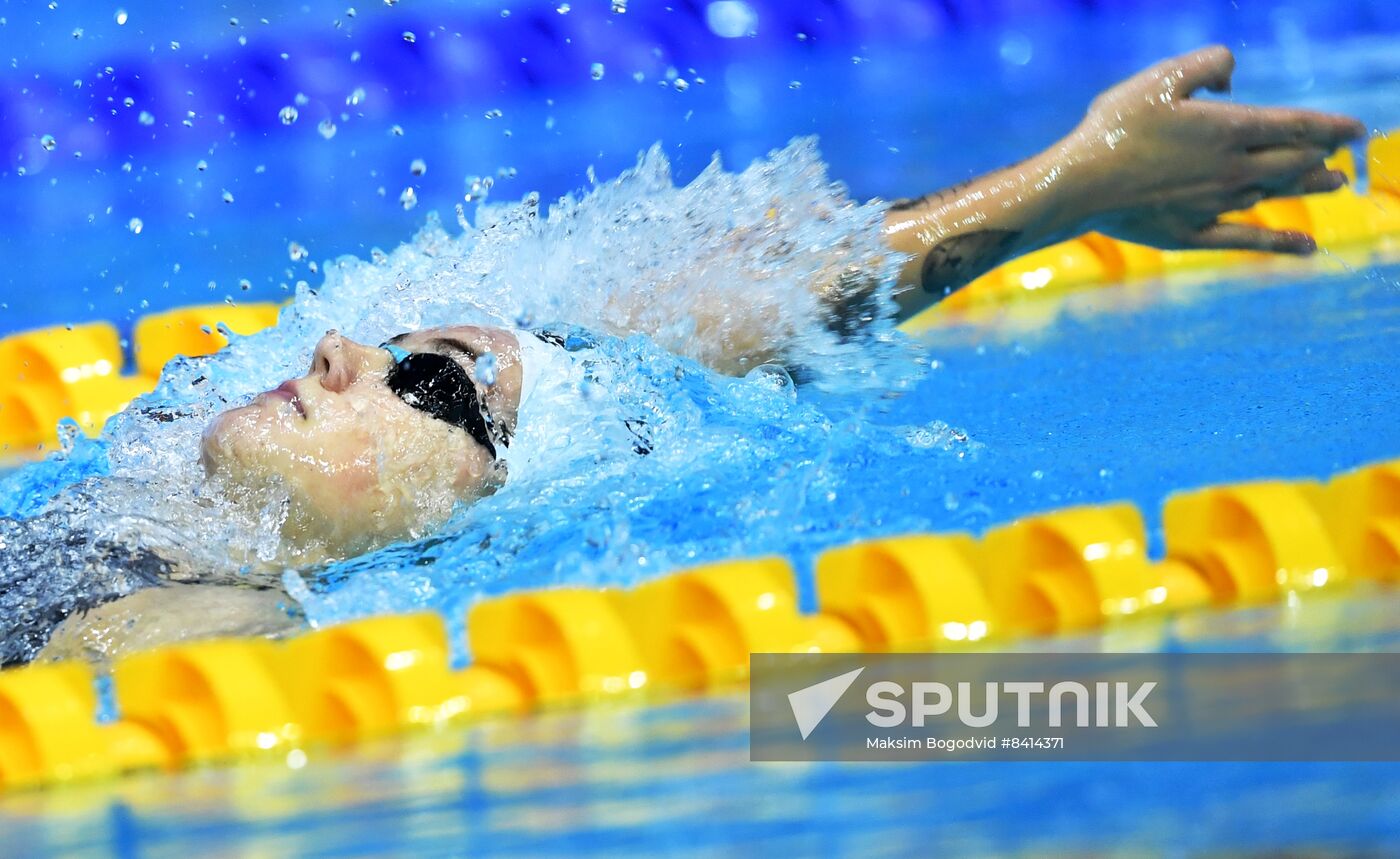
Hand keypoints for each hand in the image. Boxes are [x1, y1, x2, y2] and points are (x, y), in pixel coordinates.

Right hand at [1059, 45, 1366, 253]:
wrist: (1079, 187)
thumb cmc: (1114, 130)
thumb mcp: (1159, 78)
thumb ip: (1206, 65)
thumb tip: (1233, 79)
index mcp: (1229, 130)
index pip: (1297, 127)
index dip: (1331, 127)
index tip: (1356, 129)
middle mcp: (1233, 170)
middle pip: (1293, 163)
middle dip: (1323, 155)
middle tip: (1343, 152)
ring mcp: (1216, 205)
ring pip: (1276, 195)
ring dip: (1310, 187)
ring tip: (1334, 183)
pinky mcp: (1193, 233)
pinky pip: (1249, 239)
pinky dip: (1283, 243)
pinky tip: (1308, 247)